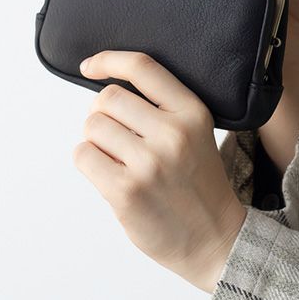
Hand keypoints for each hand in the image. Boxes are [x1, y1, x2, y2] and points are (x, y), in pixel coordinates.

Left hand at [73, 50, 246, 293]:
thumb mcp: (195, 134)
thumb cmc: (197, 184)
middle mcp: (172, 133)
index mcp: (192, 112)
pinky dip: (88, 162)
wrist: (215, 239)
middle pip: (107, 98)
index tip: (90, 66)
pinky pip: (83, 156)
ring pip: (92, 126)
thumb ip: (161, 109)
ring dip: (95, 140)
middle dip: (103, 114)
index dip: (109, 60)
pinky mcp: (126, 191)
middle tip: (116, 136)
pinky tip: (109, 174)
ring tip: (117, 159)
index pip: (142, 68)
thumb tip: (103, 92)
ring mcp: (148, 163)